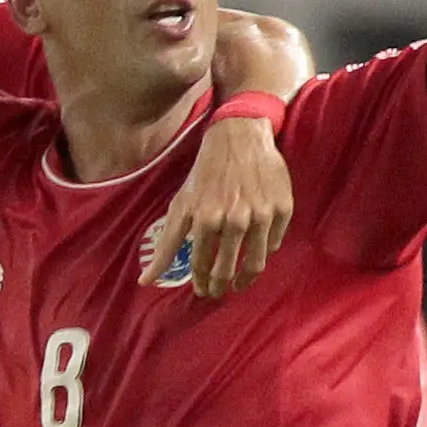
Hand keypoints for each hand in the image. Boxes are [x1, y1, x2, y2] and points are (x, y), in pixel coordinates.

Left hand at [147, 109, 293, 295]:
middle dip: (221, 285)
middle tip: (219, 290)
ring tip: (240, 282)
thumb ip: (166, 246)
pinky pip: (274, 242)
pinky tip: (256, 249)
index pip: (202, 266)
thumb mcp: (180, 206)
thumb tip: (144, 282)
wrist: (238, 136)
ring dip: (245, 278)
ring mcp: (261, 215)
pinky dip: (265, 249)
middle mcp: (234, 220)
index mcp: (206, 220)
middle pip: (228, 270)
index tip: (203, 290)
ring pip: (255, 262)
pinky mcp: (282, 208)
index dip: (202, 282)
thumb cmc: (204, 173)